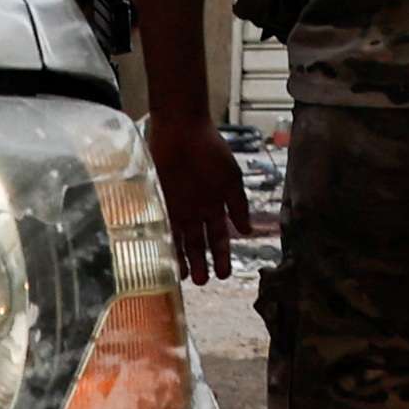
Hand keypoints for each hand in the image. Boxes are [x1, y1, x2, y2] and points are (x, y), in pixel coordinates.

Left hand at [153, 105, 255, 286]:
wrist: (182, 128)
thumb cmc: (211, 149)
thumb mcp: (230, 178)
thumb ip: (238, 204)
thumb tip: (248, 231)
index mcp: (215, 205)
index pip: (219, 237)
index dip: (222, 255)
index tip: (224, 274)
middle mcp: (195, 211)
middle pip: (198, 243)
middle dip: (201, 262)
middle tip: (202, 281)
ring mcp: (176, 207)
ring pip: (180, 240)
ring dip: (182, 258)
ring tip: (184, 277)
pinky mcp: (159, 201)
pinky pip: (161, 227)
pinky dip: (164, 242)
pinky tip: (164, 256)